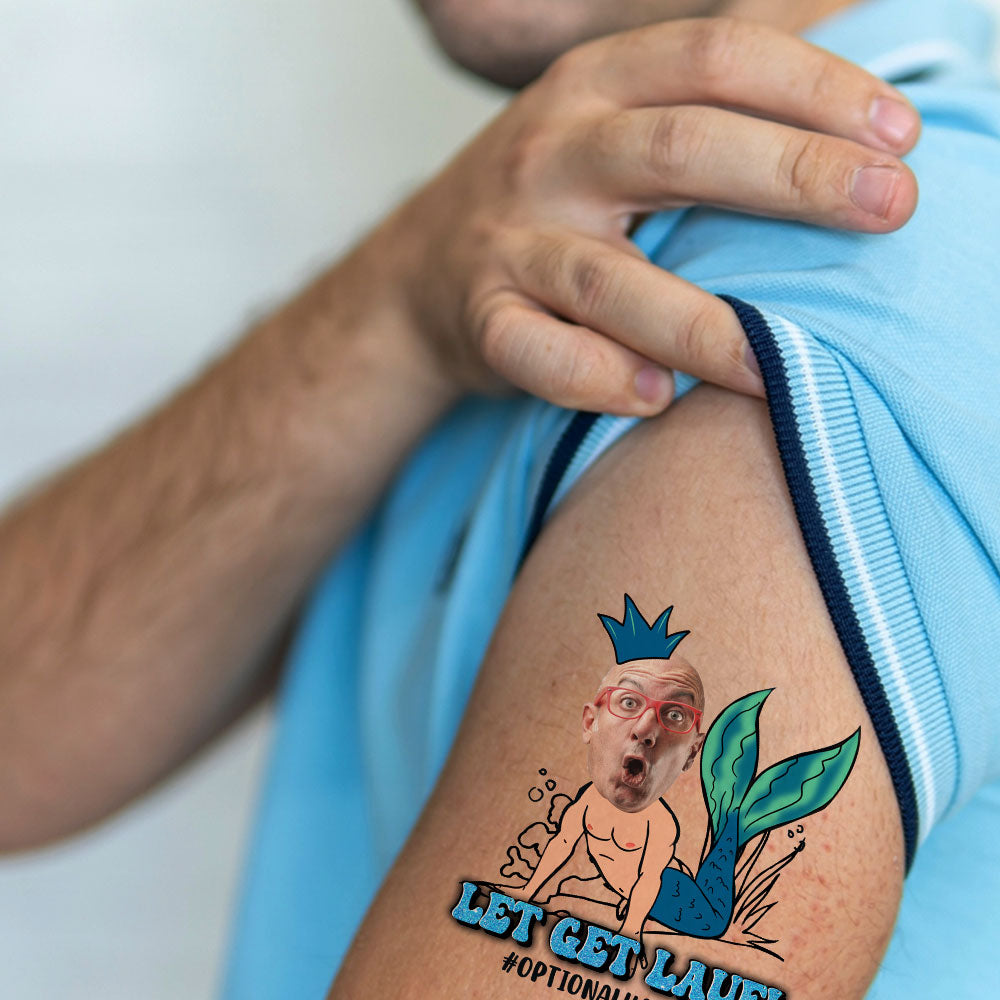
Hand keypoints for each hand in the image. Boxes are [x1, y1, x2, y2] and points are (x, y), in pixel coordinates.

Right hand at [382, 17, 919, 414]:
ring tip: (777, 362)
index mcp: (595, 85)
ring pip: (610, 279)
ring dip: (702, 324)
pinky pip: (536, 354)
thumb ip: (703, 101)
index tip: (899, 135)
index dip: (815, 88)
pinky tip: (656, 400)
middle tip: (890, 208)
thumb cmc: (550, 198)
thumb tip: (844, 81)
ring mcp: (509, 241)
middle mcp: (551, 152)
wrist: (421, 269)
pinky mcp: (481, 319)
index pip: (715, 57)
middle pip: (679, 149)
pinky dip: (596, 380)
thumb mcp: (610, 119)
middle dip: (794, 176)